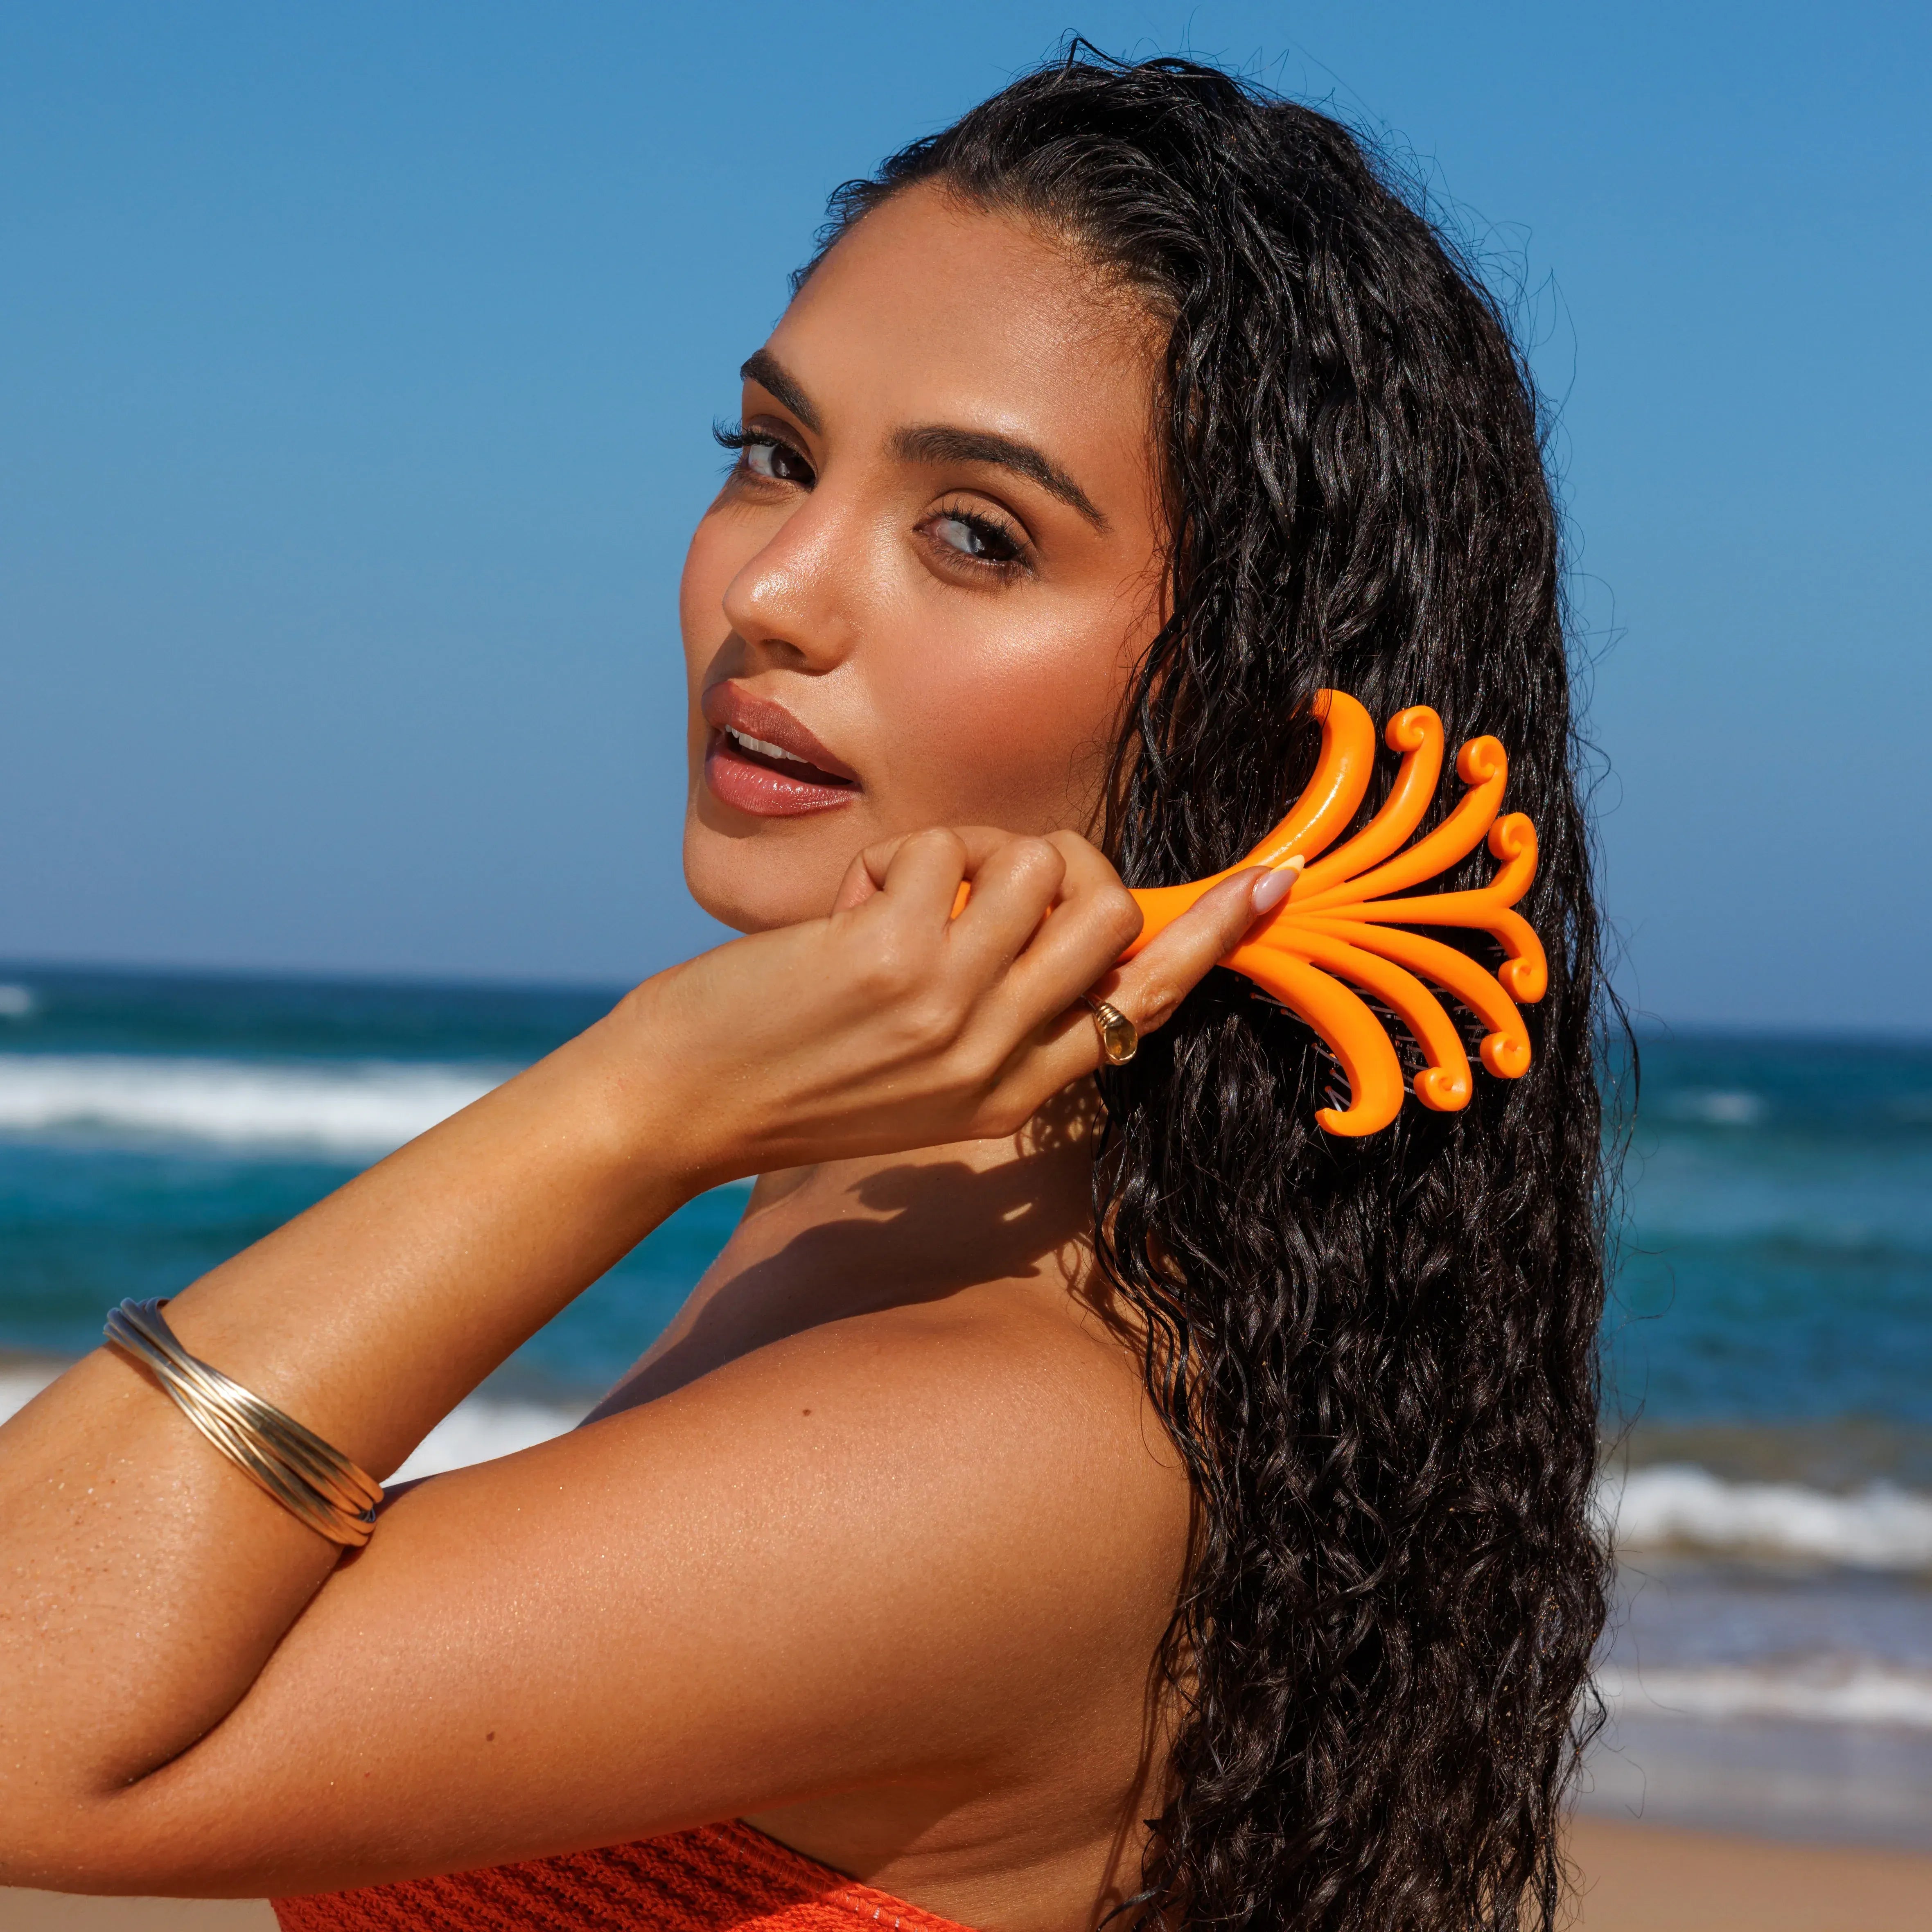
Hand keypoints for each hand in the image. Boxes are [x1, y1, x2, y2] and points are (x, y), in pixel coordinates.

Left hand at [629, 826, 1279, 1184]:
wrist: (676, 1107)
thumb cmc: (791, 1077)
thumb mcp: (920, 1078)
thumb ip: (999, 1014)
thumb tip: (1054, 909)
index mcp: (1012, 1092)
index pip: (1147, 1006)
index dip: (1214, 938)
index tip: (1271, 884)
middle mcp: (996, 1057)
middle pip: (1109, 913)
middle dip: (1062, 862)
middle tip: (987, 877)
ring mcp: (950, 1007)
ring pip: (1036, 865)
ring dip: (970, 851)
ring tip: (904, 896)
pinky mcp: (892, 958)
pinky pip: (946, 846)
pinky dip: (898, 854)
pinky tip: (849, 908)